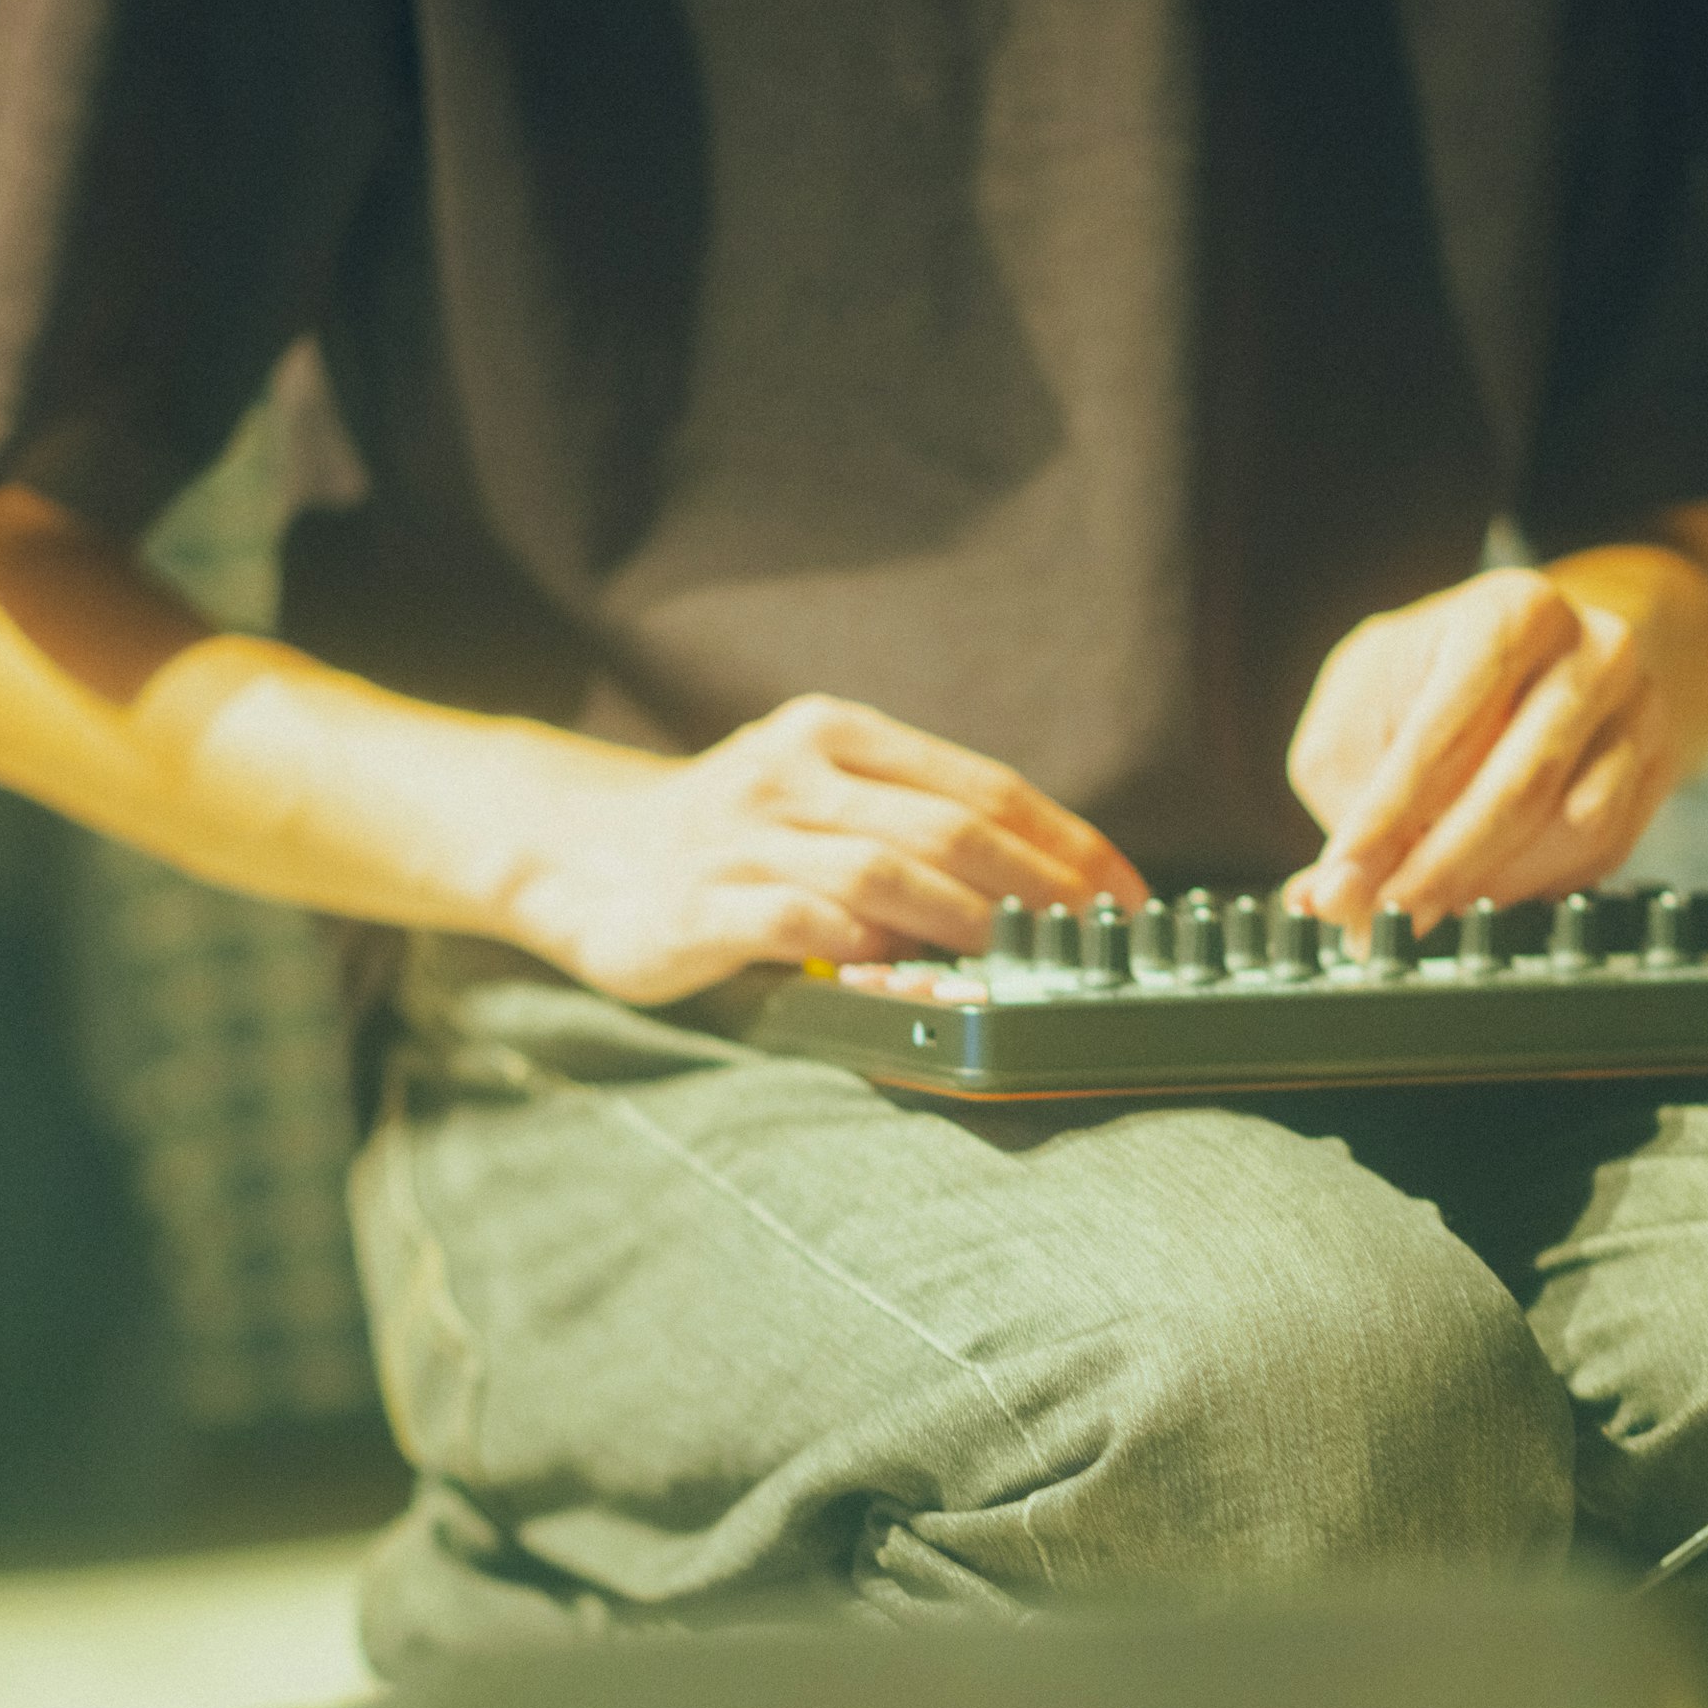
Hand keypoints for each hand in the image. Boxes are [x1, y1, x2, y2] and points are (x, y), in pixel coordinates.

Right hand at [499, 694, 1146, 1003]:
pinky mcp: (699, 904)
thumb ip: (910, 824)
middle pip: (946, 826)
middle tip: (1094, 943)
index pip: (982, 785)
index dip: (1067, 843)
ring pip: (880, 871)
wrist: (577, 854)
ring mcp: (743, 836)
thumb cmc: (731, 839)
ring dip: (964, 921)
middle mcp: (792, 773)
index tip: (1129, 895)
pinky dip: (860, 947)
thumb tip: (1045, 886)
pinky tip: (902, 971)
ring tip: (1021, 963)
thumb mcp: (822, 800)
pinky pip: (797, 922)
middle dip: (1037, 889)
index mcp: (837, 735)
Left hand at [1282, 525, 1707, 933]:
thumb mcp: (1369, 697)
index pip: (1447, 726)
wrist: (1557, 647)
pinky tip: (1488, 889)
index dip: (1389, 812)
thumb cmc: (1442, 672)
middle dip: (1443, 865)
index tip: (1345, 875)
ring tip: (1427, 908)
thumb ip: (1344, 787)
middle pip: (1520, 783)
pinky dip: (1536, 884)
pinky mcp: (1660, 768)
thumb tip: (1328, 897)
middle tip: (1387, 916)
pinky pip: (1602, 850)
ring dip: (1490, 883)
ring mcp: (1642, 710)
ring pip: (1570, 825)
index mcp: (1514, 610)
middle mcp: (1595, 651)